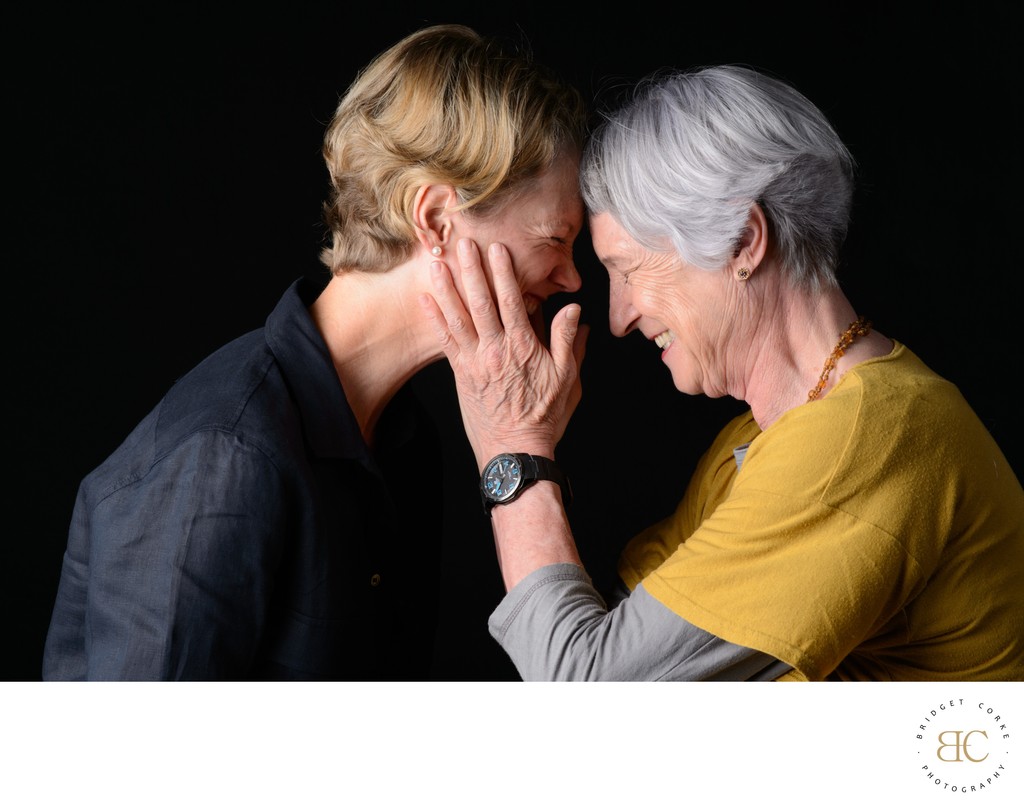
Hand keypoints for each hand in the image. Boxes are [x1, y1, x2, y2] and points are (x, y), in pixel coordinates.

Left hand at [419, 238, 587, 469]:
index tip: (497, 249)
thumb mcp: (568, 378)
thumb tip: (574, 310)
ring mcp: (476, 362)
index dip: (503, 273)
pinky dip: (435, 319)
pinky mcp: (461, 374)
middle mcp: (496, 350)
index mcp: (524, 348)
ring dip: (446, 288)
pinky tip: (426, 299)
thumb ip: (568, 341)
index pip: (512, 301)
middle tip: (462, 243)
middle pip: (481, 302)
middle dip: (471, 270)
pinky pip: (445, 341)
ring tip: (436, 262)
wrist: (515, 451)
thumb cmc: (544, 416)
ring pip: (459, 317)